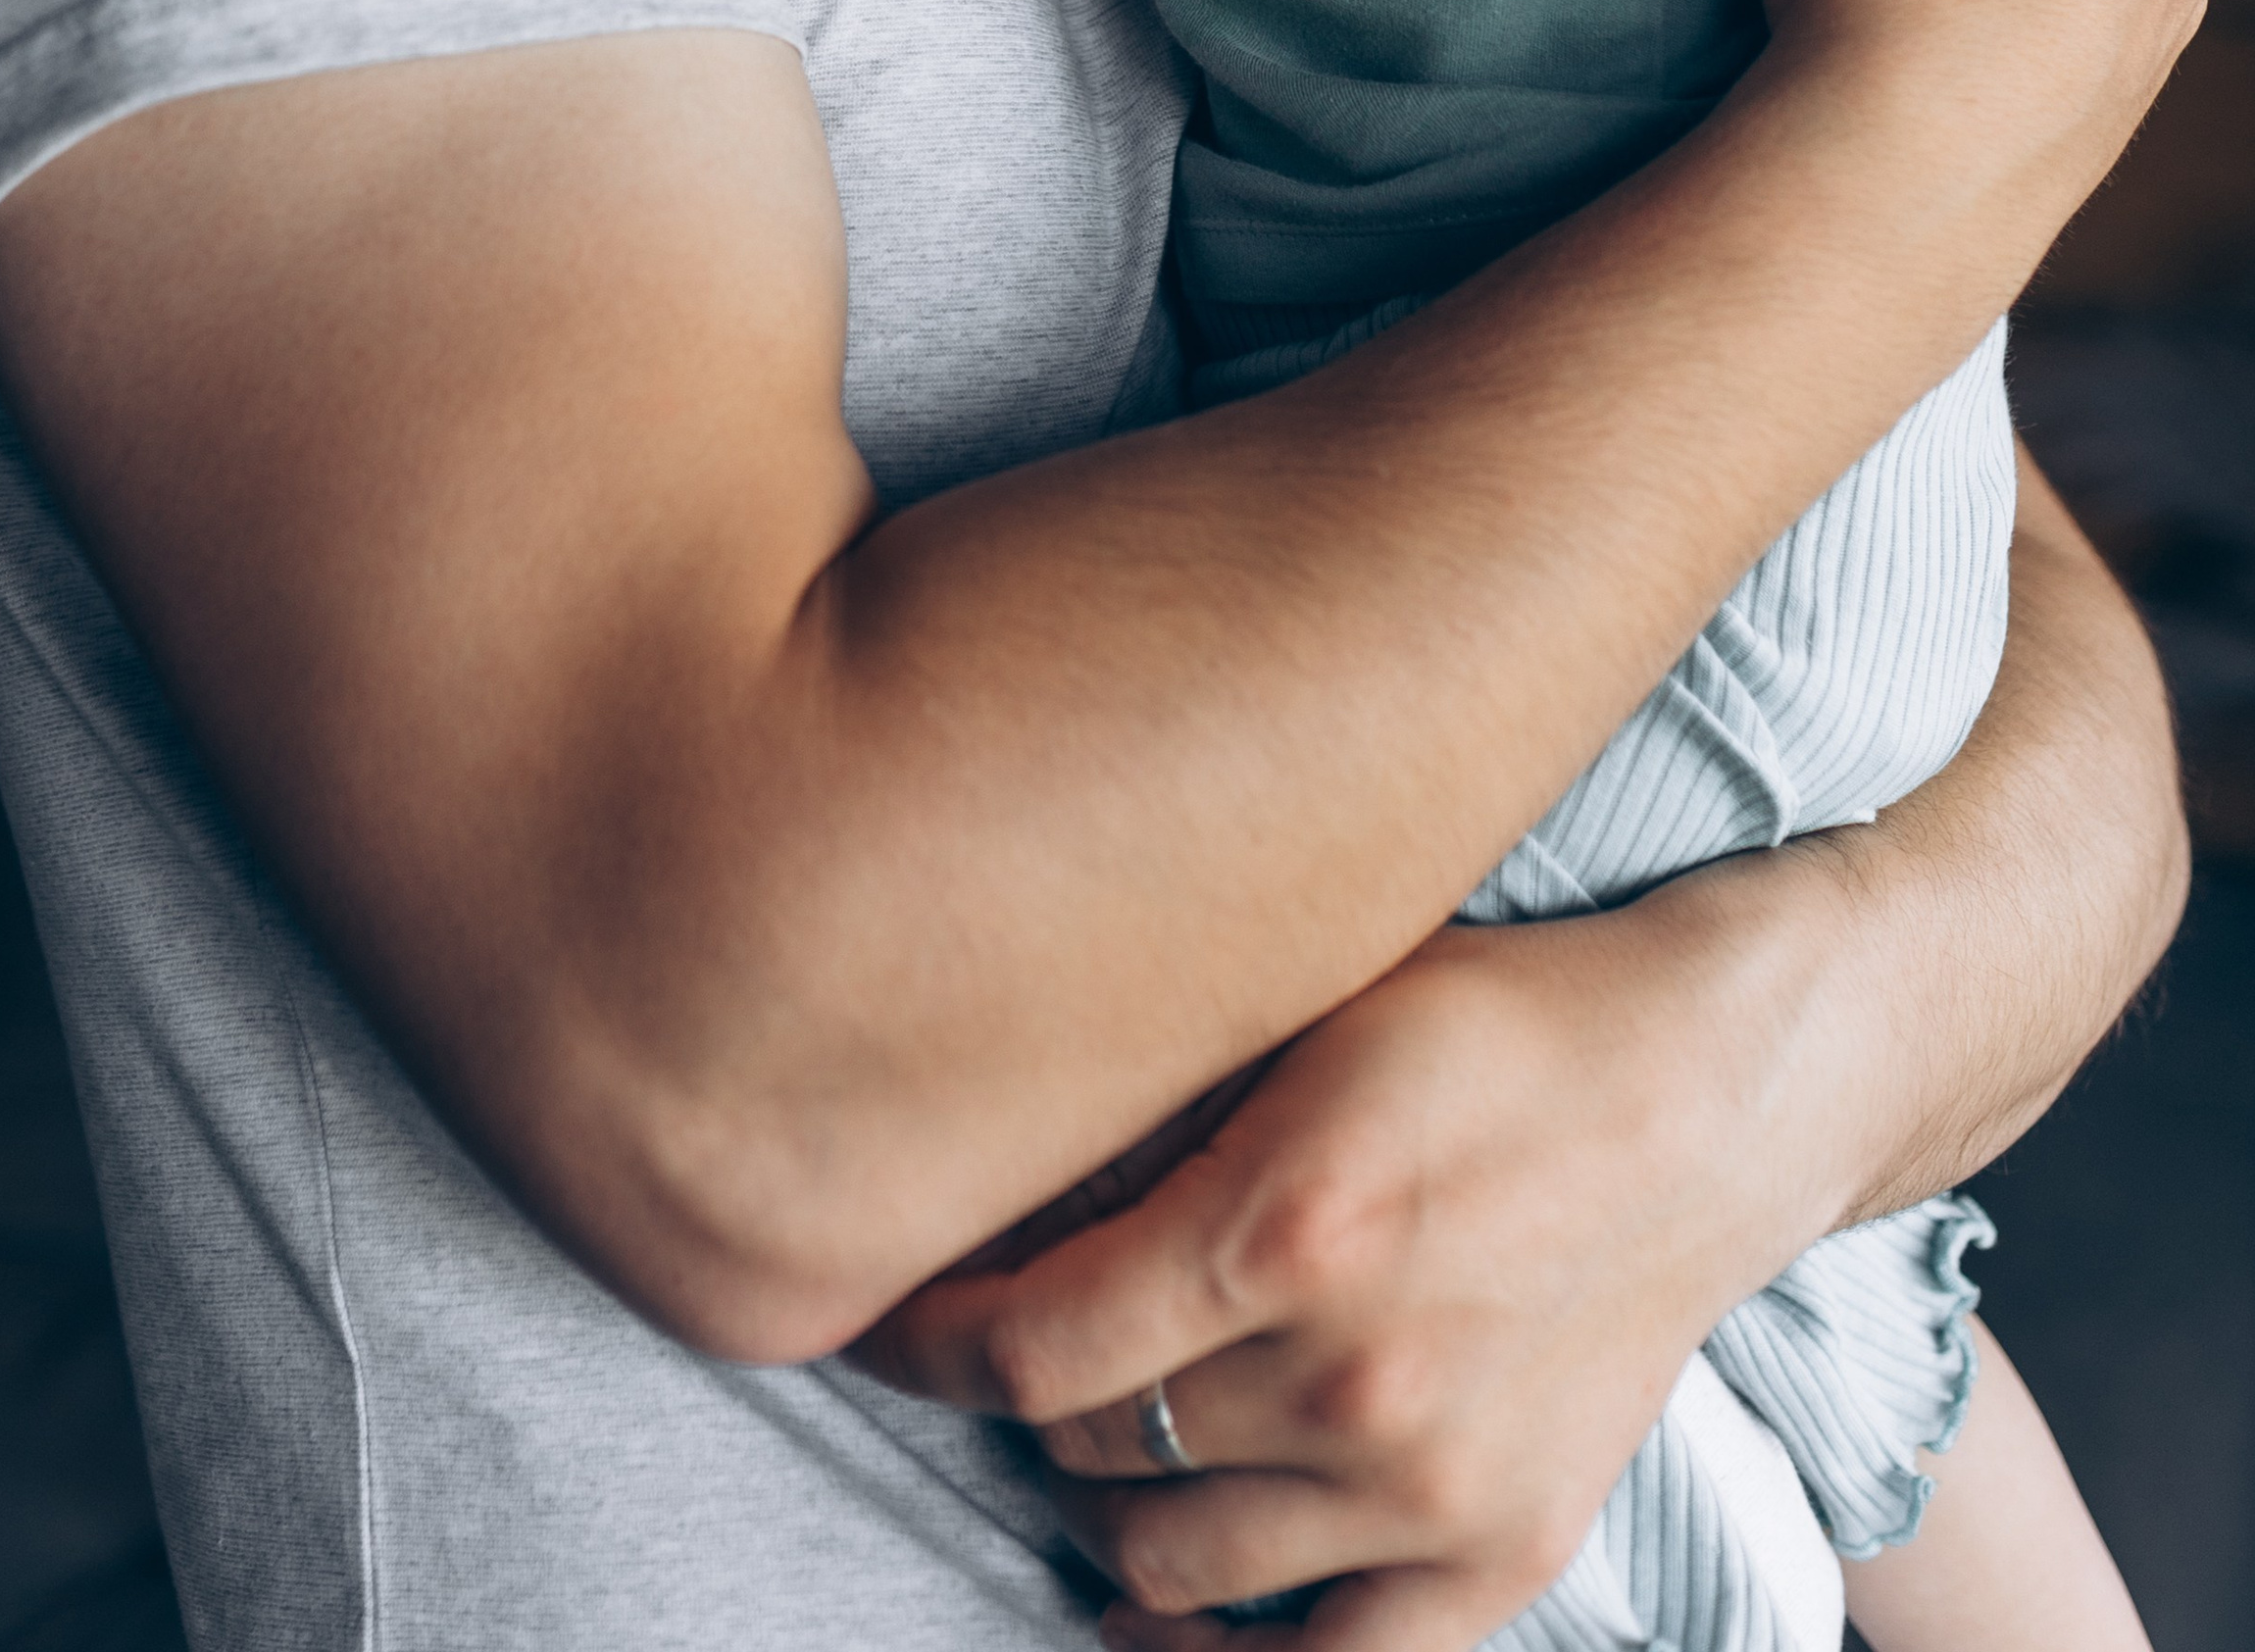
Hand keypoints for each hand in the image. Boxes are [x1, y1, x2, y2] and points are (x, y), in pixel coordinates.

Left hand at [855, 875, 1827, 1648]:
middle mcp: (1350, 1379)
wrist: (1714, 1094)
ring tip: (1108, 1428)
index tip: (883, 1321)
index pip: (1029, 1352)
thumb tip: (993, 1141)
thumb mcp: (1312, 1005)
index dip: (927, 1348)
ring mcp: (1428, 1486)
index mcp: (1282, 1227)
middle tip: (1025, 1335)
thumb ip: (1163, 1097)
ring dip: (1113, 1503)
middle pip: (1091, 1448)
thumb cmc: (1500, 1021)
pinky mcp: (1501, 1552)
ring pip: (1171, 1562)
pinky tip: (1157, 1613)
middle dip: (1035, 1398)